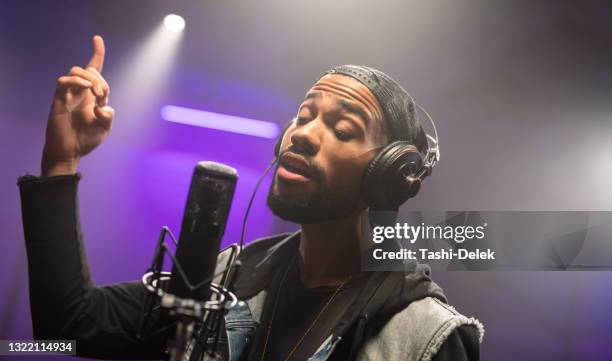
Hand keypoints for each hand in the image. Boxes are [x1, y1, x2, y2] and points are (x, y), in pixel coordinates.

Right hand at [41, 35, 113, 176]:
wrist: (70, 152)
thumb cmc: (86, 139)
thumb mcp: (105, 127)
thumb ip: (109, 115)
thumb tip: (102, 105)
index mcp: (92, 95)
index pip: (94, 69)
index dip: (96, 53)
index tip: (97, 38)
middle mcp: (80, 91)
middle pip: (89, 69)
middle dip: (100, 79)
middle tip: (103, 95)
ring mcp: (68, 94)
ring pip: (76, 70)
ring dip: (89, 78)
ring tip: (96, 93)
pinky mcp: (59, 100)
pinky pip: (63, 81)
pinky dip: (75, 81)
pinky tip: (85, 88)